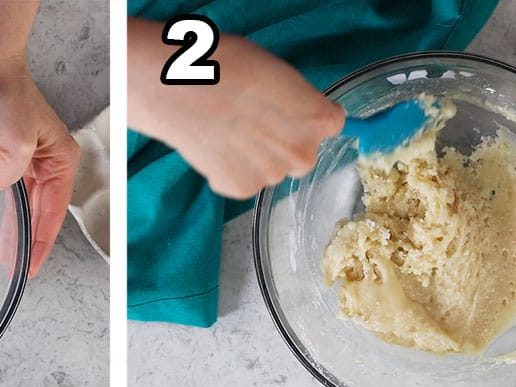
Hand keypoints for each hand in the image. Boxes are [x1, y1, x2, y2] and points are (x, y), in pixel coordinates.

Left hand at [0, 60, 79, 276]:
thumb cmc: (6, 93)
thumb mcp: (13, 143)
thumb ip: (8, 177)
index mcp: (60, 162)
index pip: (51, 214)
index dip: (40, 243)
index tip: (29, 267)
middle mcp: (47, 162)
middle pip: (38, 212)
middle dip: (26, 240)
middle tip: (14, 266)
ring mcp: (27, 156)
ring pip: (21, 200)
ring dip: (11, 223)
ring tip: (4, 251)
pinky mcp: (5, 148)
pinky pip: (3, 183)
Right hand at [129, 20, 343, 198]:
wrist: (185, 89)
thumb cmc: (229, 67)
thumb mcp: (277, 73)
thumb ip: (293, 100)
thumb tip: (289, 111)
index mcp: (319, 119)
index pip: (330, 125)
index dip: (306, 119)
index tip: (290, 113)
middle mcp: (302, 154)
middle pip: (300, 155)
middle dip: (282, 145)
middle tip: (253, 125)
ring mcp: (271, 175)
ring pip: (269, 171)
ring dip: (254, 159)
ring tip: (227, 133)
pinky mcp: (241, 190)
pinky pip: (241, 182)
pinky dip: (229, 170)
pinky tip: (214, 147)